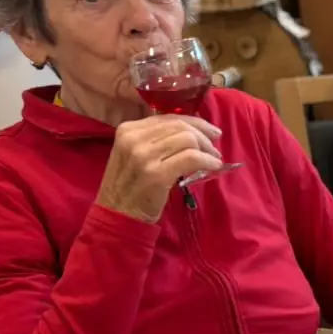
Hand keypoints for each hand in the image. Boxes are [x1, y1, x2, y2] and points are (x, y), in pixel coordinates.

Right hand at [96, 115, 223, 222]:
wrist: (117, 215)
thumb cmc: (130, 187)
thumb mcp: (134, 154)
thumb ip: (155, 139)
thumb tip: (192, 130)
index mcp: (128, 130)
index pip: (168, 117)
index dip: (194, 122)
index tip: (210, 131)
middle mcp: (134, 138)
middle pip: (180, 126)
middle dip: (203, 134)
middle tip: (214, 147)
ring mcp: (144, 156)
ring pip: (188, 139)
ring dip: (207, 149)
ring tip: (213, 159)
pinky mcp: (157, 174)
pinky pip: (191, 158)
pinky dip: (207, 161)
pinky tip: (213, 167)